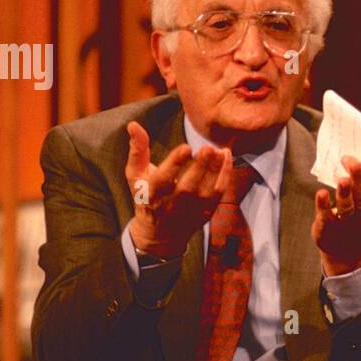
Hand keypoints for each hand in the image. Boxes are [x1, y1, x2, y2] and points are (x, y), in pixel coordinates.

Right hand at [125, 120, 229, 258]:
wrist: (159, 235)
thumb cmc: (146, 197)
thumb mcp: (135, 175)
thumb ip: (137, 150)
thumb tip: (133, 124)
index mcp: (151, 194)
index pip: (162, 180)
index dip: (174, 164)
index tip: (186, 147)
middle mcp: (171, 205)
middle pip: (188, 188)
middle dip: (199, 168)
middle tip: (208, 148)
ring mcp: (190, 211)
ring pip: (206, 192)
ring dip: (216, 171)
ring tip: (221, 151)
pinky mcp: (205, 213)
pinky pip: (218, 194)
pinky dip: (225, 176)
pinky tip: (227, 157)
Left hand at [312, 155, 360, 275]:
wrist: (347, 254)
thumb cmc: (357, 220)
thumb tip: (358, 161)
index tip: (357, 158)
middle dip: (359, 180)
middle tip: (353, 163)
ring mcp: (346, 225)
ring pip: (348, 209)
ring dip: (345, 194)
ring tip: (343, 180)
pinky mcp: (328, 230)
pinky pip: (326, 217)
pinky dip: (324, 205)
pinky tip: (321, 193)